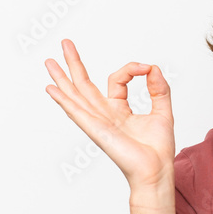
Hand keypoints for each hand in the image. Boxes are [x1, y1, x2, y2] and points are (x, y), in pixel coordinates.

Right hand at [44, 39, 175, 189]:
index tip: (147, 69)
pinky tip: (52, 89)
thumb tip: (153, 68)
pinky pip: (77, 112)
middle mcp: (105, 115)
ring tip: (49, 61)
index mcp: (119, 110)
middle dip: (74, 63)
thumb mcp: (163, 111)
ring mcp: (98, 122)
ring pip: (76, 95)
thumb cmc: (158, 149)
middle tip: (65, 43)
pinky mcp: (96, 130)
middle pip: (84, 85)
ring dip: (62, 78)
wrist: (156, 170)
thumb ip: (159, 88)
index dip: (132, 69)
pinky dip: (64, 100)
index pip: (117, 80)